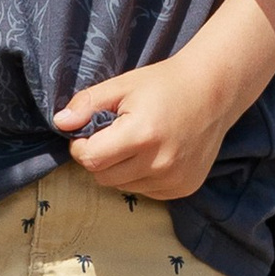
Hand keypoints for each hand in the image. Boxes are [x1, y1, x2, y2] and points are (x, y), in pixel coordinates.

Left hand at [53, 47, 236, 204]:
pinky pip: (146, 191)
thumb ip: (88, 104)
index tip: (91, 131)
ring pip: (122, 186)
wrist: (214, 92)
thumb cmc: (164, 84)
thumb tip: (60, 124)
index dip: (81, 145)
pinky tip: (155, 153)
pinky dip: (142, 176)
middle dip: (99, 158)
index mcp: (141, 135)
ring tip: (137, 142)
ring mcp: (174, 179)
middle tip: (114, 135)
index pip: (90, 158)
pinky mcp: (184, 188)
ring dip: (120, 169)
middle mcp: (160, 162)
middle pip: (103, 177)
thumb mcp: (123, 85)